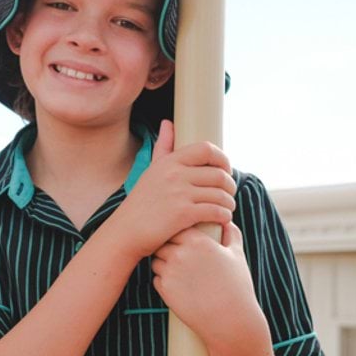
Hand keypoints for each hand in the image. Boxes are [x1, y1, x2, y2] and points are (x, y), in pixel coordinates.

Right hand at [110, 119, 236, 259]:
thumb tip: (168, 122)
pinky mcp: (183, 214)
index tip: (225, 170)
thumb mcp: (151, 171)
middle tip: (229, 193)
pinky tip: (223, 218)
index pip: (206, 149)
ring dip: (229, 202)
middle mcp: (175, 174)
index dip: (223, 159)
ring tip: (227, 207)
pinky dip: (224, 216)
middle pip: (218, 173)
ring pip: (220, 194)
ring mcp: (179, 194)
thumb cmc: (140, 204)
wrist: (125, 232)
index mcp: (169, 162)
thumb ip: (163, 147)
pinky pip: (216, 211)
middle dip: (230, 184)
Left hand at [150, 220, 264, 353]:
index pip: (176, 227)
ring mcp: (170, 272)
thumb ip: (232, 234)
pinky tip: (178, 286)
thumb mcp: (237, 256)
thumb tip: (227, 221)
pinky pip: (156, 279)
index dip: (177, 232)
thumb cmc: (237, 287)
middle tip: (177, 256)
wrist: (230, 321)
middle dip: (167, 247)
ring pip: (156, 260)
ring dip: (163, 263)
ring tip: (178, 272)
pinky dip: (164, 281)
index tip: (182, 239)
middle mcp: (180, 254)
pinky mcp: (164, 290)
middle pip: (162, 242)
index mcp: (197, 241)